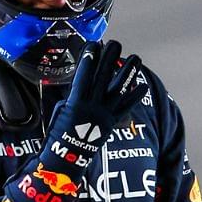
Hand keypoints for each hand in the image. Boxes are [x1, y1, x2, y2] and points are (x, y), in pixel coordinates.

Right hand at [42, 39, 144, 170]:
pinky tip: (143, 86)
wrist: (67, 157)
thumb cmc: (58, 134)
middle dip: (110, 59)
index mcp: (76, 102)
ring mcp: (104, 114)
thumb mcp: (59, 111)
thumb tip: (81, 86)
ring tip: (136, 58)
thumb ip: (72, 97)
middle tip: (115, 44)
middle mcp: (92, 106)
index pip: (84, 76)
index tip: (93, 45)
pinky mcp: (111, 122)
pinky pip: (126, 108)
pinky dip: (135, 97)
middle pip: (103, 78)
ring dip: (129, 73)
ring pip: (120, 90)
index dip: (89, 59)